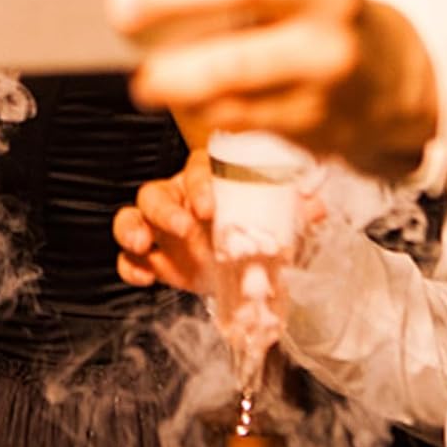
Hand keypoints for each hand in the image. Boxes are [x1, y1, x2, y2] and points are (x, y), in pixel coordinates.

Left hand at [109, 0, 436, 178]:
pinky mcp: (312, 112)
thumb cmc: (311, 16)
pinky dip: (199, 105)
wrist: (390, 83)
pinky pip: (241, 111)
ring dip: (178, 71)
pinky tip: (176, 97)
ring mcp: (324, 56)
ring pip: (239, 63)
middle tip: (120, 4)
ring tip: (142, 76)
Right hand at [115, 148, 327, 293]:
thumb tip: (319, 205)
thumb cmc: (254, 235)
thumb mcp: (278, 224)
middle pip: (156, 191)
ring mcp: (160, 228)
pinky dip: (129, 265)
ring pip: (132, 215)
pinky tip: (143, 277)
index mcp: (208, 182)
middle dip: (165, 209)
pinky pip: (128, 257)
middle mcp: (178, 198)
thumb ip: (293, 213)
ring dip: (132, 227)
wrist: (241, 272)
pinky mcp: (152, 257)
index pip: (196, 169)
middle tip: (182, 227)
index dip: (199, 184)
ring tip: (142, 244)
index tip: (209, 206)